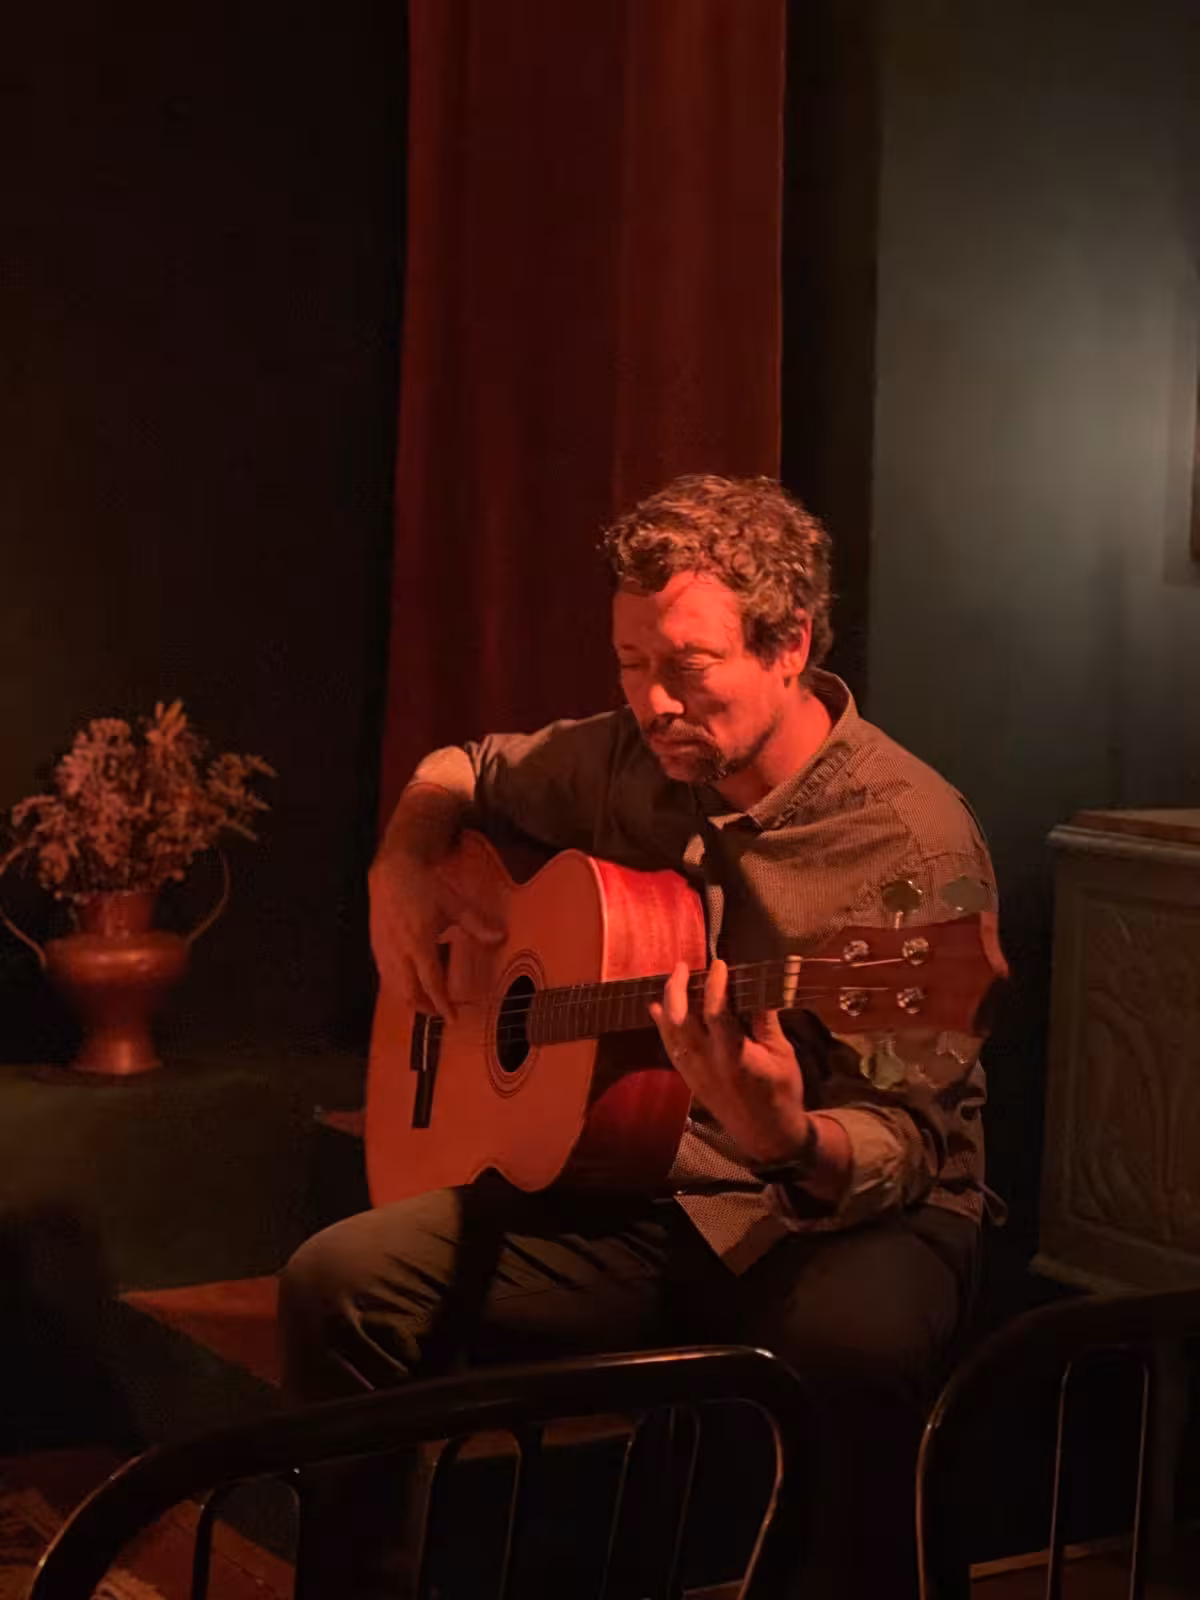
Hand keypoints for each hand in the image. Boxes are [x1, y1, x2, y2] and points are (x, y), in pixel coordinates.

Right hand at [368, 849, 503, 1019]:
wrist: (391, 872)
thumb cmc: (422, 887)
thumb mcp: (454, 904)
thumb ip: (477, 925)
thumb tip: (500, 937)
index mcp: (419, 942)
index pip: (431, 983)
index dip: (442, 1004)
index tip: (452, 1017)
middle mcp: (399, 951)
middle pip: (409, 994)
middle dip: (426, 1008)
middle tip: (441, 1012)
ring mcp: (385, 951)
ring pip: (395, 989)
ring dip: (412, 1000)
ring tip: (429, 1000)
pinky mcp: (376, 948)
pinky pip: (386, 977)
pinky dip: (400, 986)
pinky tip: (412, 981)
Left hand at [648, 959, 809, 1164]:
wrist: (767, 1135)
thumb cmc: (781, 1092)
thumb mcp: (782, 1054)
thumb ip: (765, 1020)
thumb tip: (756, 987)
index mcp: (735, 1056)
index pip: (716, 1012)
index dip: (715, 984)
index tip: (719, 964)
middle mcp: (708, 1064)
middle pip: (680, 1019)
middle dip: (677, 988)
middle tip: (683, 966)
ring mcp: (694, 1073)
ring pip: (670, 1033)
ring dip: (668, 1002)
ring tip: (673, 979)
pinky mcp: (690, 1080)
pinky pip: (670, 1048)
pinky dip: (662, 1026)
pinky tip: (658, 1008)